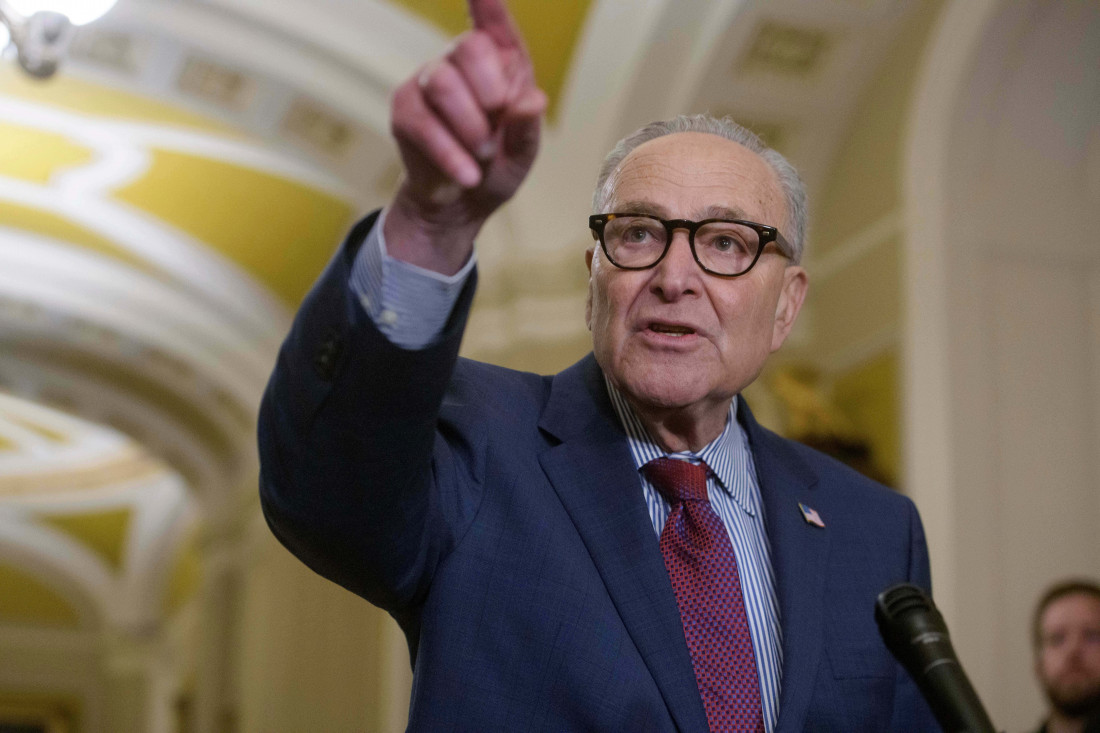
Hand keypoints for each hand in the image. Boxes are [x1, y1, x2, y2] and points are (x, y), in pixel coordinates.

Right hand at [385, 0, 546, 274]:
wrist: (461, 205)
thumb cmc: (496, 166)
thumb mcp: (522, 153)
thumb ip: (528, 128)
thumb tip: (531, 101)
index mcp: (501, 62)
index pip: (494, 22)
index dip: (487, 2)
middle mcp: (461, 61)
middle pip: (469, 46)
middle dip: (489, 91)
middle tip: (497, 125)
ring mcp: (429, 80)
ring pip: (442, 83)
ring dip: (469, 127)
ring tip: (482, 156)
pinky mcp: (405, 108)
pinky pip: (423, 122)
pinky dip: (450, 153)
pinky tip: (467, 175)